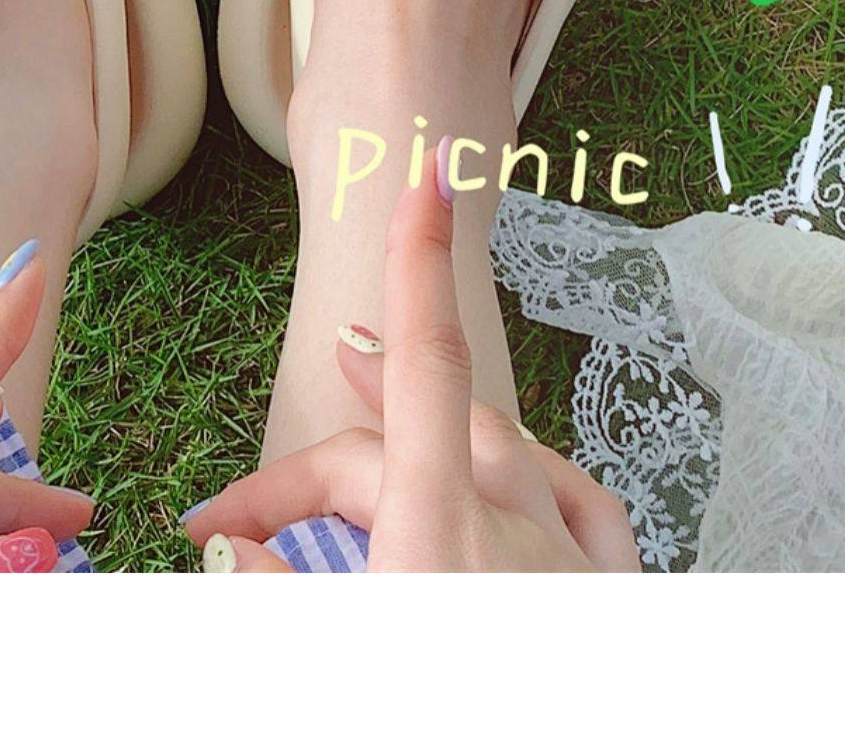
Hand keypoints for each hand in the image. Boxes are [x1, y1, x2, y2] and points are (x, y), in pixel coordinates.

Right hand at [184, 150, 639, 571]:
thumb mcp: (331, 668)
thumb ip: (271, 597)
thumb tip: (229, 551)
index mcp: (441, 542)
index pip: (425, 366)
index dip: (418, 261)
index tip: (427, 177)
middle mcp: (516, 534)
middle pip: (417, 437)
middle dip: (319, 465)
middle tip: (241, 526)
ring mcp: (574, 566)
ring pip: (500, 453)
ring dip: (424, 441)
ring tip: (361, 475)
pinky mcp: (615, 596)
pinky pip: (581, 504)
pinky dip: (532, 475)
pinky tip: (510, 475)